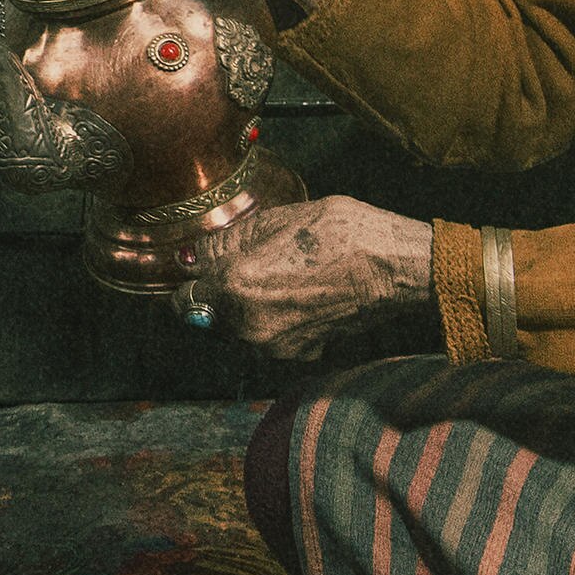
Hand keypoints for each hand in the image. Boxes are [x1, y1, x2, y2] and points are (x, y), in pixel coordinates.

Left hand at [195, 194, 433, 354]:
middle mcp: (248, 325)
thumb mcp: (272, 222)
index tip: (201, 269)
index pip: (183, 299)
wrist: (391, 267)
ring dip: (247, 308)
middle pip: (210, 316)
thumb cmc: (336, 233)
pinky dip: (275, 320)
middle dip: (219, 294)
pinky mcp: (300, 352)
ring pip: (240, 328)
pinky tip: (298, 293)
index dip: (191, 281)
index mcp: (233, 288)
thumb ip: (224, 244)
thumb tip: (192, 258)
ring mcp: (274, 345)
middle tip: (248, 265)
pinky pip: (270, 337)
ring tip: (279, 276)